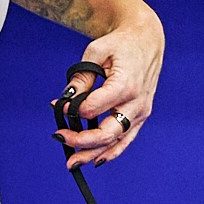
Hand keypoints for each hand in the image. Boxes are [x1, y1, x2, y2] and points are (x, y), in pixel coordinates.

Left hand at [56, 7, 164, 168]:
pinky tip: (95, 160)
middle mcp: (136, 103)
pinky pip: (126, 140)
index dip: (72, 110)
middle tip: (59, 138)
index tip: (57, 105)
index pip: (93, 108)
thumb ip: (81, 78)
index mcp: (126, 85)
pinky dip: (111, 152)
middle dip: (81, 141)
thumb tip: (64, 100)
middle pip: (107, 133)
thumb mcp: (96, 52)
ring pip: (116, 142)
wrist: (146, 40)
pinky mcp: (141, 117)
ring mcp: (141, 112)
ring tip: (72, 163)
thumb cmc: (121, 44)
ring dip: (92, 154)